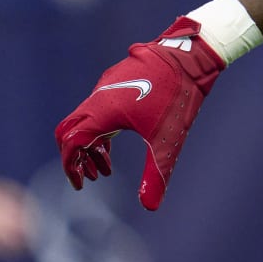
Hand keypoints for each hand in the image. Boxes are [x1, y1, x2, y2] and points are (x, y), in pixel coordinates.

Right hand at [54, 17, 223, 210]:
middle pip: (71, 131)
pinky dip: (100, 129)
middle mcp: (97, 97)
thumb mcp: (168, 139)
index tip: (80, 185)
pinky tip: (117, 140)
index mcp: (102, 112)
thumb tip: (149, 207)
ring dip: (91, 145)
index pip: (71, 143)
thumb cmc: (178, 95)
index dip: (71, 166)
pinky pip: (96, 108)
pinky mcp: (116, 79)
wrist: (192, 53)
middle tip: (90, 178)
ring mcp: (106, 86)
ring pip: (85, 120)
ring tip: (105, 167)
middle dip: (77, 158)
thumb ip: (157, 174)